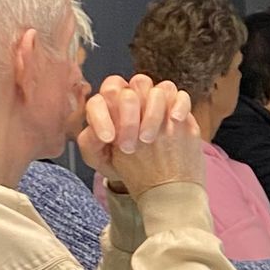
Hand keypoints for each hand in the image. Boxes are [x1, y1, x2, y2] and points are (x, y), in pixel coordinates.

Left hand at [78, 75, 204, 195]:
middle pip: (128, 91)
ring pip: (154, 90)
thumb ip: (90, 144)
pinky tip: (175, 121)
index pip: (100, 100)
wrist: (156, 178)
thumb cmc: (126, 164)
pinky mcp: (178, 106)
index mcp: (109, 107)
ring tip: (148, 139)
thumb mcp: (102, 160)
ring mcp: (156, 101)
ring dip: (151, 113)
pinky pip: (179, 95)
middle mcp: (132, 99)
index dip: (101, 118)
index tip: (108, 139)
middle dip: (127, 118)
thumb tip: (95, 132)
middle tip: (128, 146)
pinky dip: (178, 105)